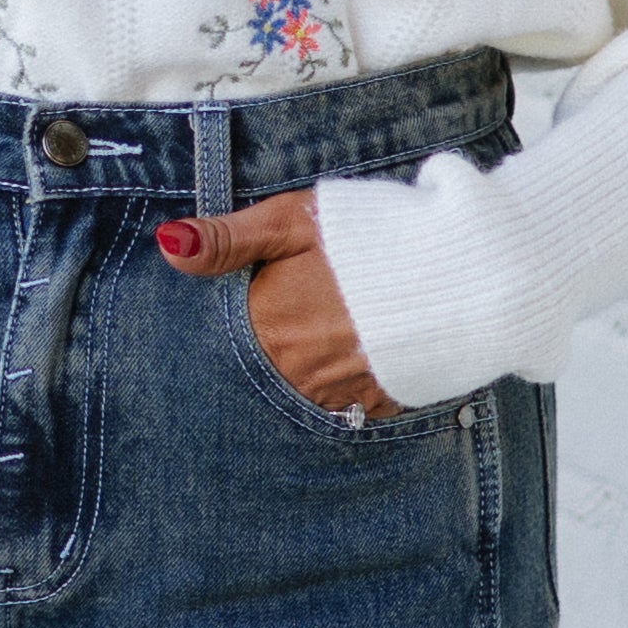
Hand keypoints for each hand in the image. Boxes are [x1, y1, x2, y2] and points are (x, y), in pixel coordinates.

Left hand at [155, 190, 390, 421]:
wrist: (460, 272)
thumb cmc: (371, 237)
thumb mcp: (293, 221)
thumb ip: (227, 239)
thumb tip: (167, 246)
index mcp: (267, 328)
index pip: (231, 335)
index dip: (250, 314)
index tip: (272, 297)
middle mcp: (295, 372)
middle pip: (266, 365)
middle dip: (281, 342)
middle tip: (310, 313)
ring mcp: (336, 395)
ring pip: (302, 387)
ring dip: (309, 366)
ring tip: (334, 331)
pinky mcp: (375, 406)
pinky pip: (344, 405)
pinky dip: (344, 382)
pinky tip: (359, 351)